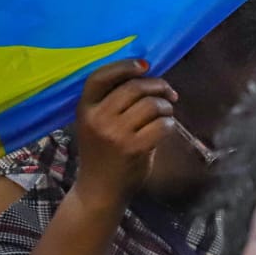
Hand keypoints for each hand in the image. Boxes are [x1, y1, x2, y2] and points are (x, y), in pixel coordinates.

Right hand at [73, 59, 178, 211]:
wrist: (99, 190)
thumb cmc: (104, 152)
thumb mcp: (98, 123)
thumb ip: (115, 101)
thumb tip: (148, 74)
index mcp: (85, 108)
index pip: (100, 77)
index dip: (124, 66)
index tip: (145, 65)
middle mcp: (97, 119)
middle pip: (135, 87)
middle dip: (159, 86)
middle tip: (169, 94)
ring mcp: (114, 134)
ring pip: (152, 104)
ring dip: (166, 107)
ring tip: (166, 114)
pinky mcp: (133, 148)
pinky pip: (162, 124)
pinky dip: (170, 124)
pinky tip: (166, 129)